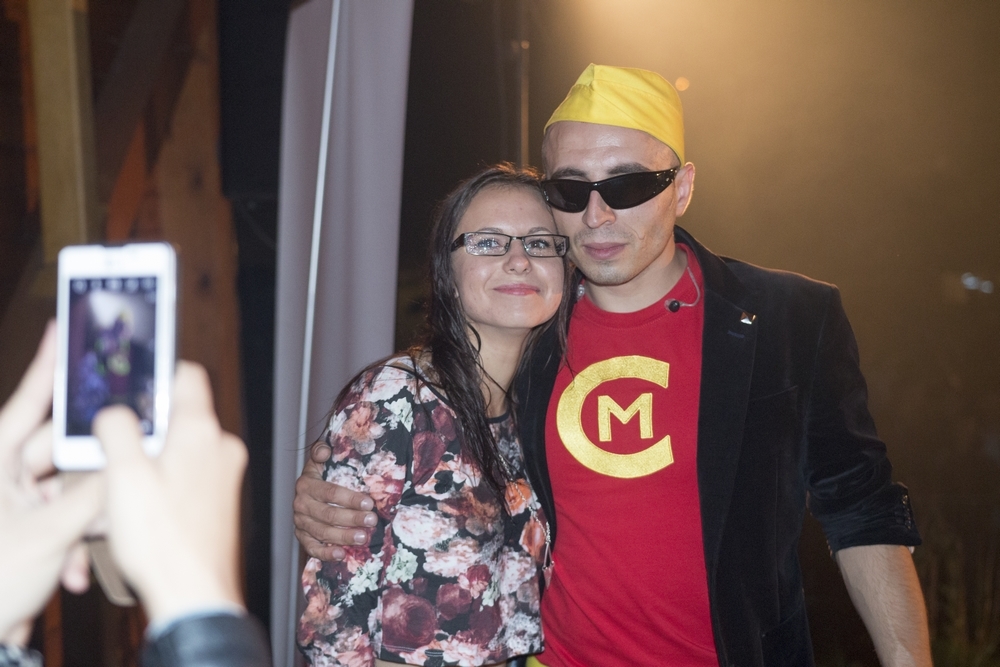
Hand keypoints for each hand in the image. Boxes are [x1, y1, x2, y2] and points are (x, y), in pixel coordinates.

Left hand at [0, 324, 102, 644]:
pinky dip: (73, 540)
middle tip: (117, 471)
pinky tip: (71, 568)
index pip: (27, 401)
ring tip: (85, 544)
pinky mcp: (23, 531)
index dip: (49, 364)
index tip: (64, 329)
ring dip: (84, 519)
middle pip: (59, 452)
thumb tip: (126, 467)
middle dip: (89, 475)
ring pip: (66, 490)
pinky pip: (61, 519)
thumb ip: (96, 493)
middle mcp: (3, 477)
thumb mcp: (50, 533)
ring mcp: (12, 505)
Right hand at [93, 362, 245, 624]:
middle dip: (149, 428)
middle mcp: (222, 446)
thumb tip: (115, 412)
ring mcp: (226, 473)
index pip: (188, 375)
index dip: (158, 374)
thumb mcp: (122, 476)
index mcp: (201, 430)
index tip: (135, 386)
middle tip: (120, 451)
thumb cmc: (164, 540)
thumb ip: (117, 430)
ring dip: (158, 459)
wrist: (195, 593)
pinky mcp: (223, 498)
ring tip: (132, 488)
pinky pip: (193, 475)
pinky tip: (150, 508)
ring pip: (185, 448)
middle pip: (181, 415)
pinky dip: (170, 481)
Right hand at [292, 441, 375, 560]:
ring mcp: (300, 522)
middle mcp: (301, 504)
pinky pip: (312, 548)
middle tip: (372, 521)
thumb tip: (325, 450)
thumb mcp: (320, 461)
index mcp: (306, 484)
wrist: (307, 491)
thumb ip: (321, 452)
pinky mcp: (302, 537)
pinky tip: (342, 554)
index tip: (369, 503)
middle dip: (352, 518)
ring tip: (363, 537)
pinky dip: (326, 553)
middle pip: (328, 514)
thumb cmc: (321, 475)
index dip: (350, 498)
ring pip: (322, 532)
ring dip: (343, 536)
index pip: (330, 492)